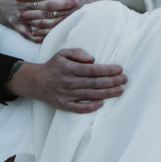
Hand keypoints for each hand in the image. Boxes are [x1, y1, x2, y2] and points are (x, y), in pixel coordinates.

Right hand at [0, 0, 81, 41]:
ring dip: (53, 18)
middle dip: (62, 1)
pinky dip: (34, 35)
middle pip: (46, 0)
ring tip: (67, 19)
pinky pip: (25, 31)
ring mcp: (19, 10)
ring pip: (38, 15)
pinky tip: (45, 39)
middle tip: (77, 2)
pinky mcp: (13, 22)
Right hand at [7, 47, 126, 112]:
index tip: (120, 69)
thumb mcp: (62, 53)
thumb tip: (92, 59)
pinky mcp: (64, 105)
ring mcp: (66, 95)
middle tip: (125, 80)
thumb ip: (78, 52)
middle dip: (112, 81)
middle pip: (94, 83)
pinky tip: (102, 103)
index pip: (92, 70)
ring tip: (120, 90)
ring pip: (90, 95)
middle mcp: (68, 82)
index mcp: (68, 68)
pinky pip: (79, 108)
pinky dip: (91, 107)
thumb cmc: (53, 66)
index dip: (107, 70)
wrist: (36, 81)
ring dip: (107, 93)